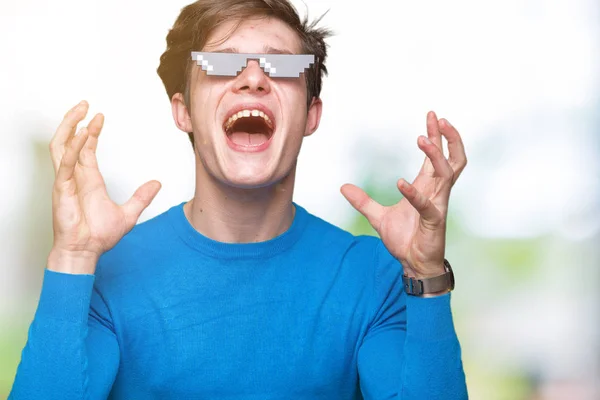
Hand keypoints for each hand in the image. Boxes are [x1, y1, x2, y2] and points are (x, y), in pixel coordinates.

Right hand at [48, 101, 160, 273]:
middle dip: (75, 121)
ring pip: (61, 146)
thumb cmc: (99, 235)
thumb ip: (142, 197)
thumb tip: (157, 184)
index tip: (99, 116)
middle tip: (85, 103)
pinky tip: (81, 136)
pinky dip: (72, 149)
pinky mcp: (62, 190)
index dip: (91, 131)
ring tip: (80, 111)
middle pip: (69, 141)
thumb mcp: (129, 213)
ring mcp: (67, 181)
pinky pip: (64, 165)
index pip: (86, 148)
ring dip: (69, 127)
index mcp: (89, 179)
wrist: (87, 252)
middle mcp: (76, 177)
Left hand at [341, 111, 466, 278]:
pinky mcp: (434, 221)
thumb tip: (343, 187)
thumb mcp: (377, 217)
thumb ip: (363, 201)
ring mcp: (438, 205)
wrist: (413, 264)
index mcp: (426, 187)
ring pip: (446, 174)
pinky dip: (414, 193)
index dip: (436, 136)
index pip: (436, 156)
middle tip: (438, 118)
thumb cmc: (404, 239)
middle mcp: (436, 192)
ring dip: (435, 156)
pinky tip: (399, 183)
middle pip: (450, 159)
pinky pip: (427, 204)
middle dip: (447, 137)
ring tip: (422, 140)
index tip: (432, 116)